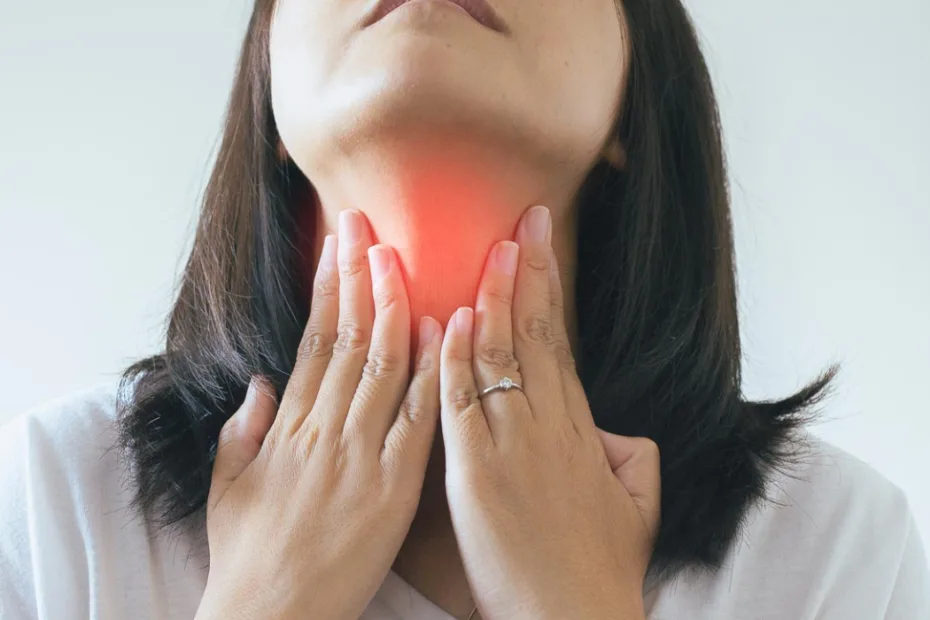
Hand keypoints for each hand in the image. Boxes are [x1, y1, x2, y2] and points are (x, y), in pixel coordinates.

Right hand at [195, 210, 444, 619]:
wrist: (270, 617)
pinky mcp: (395, 486)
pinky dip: (433, 372)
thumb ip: (241, 430)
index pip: (315, 339)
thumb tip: (261, 383)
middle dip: (360, 275)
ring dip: (396, 305)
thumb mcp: (227, 487)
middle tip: (369, 224)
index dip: (330, 286)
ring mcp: (361, 454)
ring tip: (403, 255)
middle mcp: (324, 429)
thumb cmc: (248, 557)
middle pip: (350, 338)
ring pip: (384, 365)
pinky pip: (419, 419)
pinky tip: (444, 330)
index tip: (338, 243)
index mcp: (287, 426)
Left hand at [438, 206, 660, 619]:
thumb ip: (629, 456)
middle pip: (535, 334)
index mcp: (578, 426)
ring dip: (493, 299)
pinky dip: (457, 361)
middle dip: (529, 271)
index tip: (539, 243)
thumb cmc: (601, 566)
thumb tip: (618, 431)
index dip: (547, 289)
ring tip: (491, 248)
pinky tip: (453, 321)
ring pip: (502, 357)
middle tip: (524, 219)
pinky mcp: (476, 473)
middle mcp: (548, 424)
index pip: (557, 341)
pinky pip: (463, 404)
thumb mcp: (636, 502)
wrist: (576, 615)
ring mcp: (513, 445)